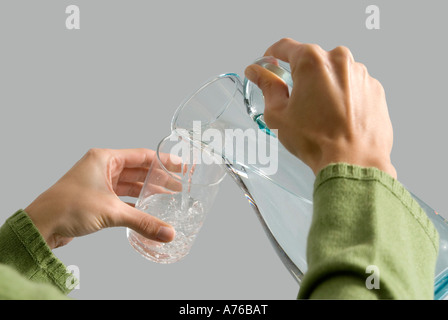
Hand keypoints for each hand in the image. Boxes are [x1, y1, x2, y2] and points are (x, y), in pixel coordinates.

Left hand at [25, 148, 175, 248]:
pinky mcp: (96, 197)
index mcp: (105, 158)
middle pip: (138, 169)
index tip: (180, 166)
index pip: (142, 156)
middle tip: (178, 183)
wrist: (42, 225)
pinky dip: (135, 201)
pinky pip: (122, 196)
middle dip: (158, 177)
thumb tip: (167, 232)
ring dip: (148, 190)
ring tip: (168, 195)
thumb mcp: (111, 212)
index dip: (163, 161)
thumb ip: (143, 221)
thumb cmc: (68, 207)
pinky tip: (148, 207)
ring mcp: (99, 182)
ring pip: (130, 183)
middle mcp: (102, 167)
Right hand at [245, 38, 396, 177]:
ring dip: (323, 87)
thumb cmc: (317, 140)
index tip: (269, 63)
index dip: (272, 55)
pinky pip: (351, 86)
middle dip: (300, 76)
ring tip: (320, 116)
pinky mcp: (374, 89)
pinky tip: (337, 118)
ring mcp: (360, 74)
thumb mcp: (278, 114)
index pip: (285, 47)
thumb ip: (267, 86)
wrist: (353, 162)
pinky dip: (342, 97)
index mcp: (312, 61)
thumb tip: (258, 72)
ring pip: (333, 74)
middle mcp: (339, 60)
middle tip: (295, 101)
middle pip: (312, 61)